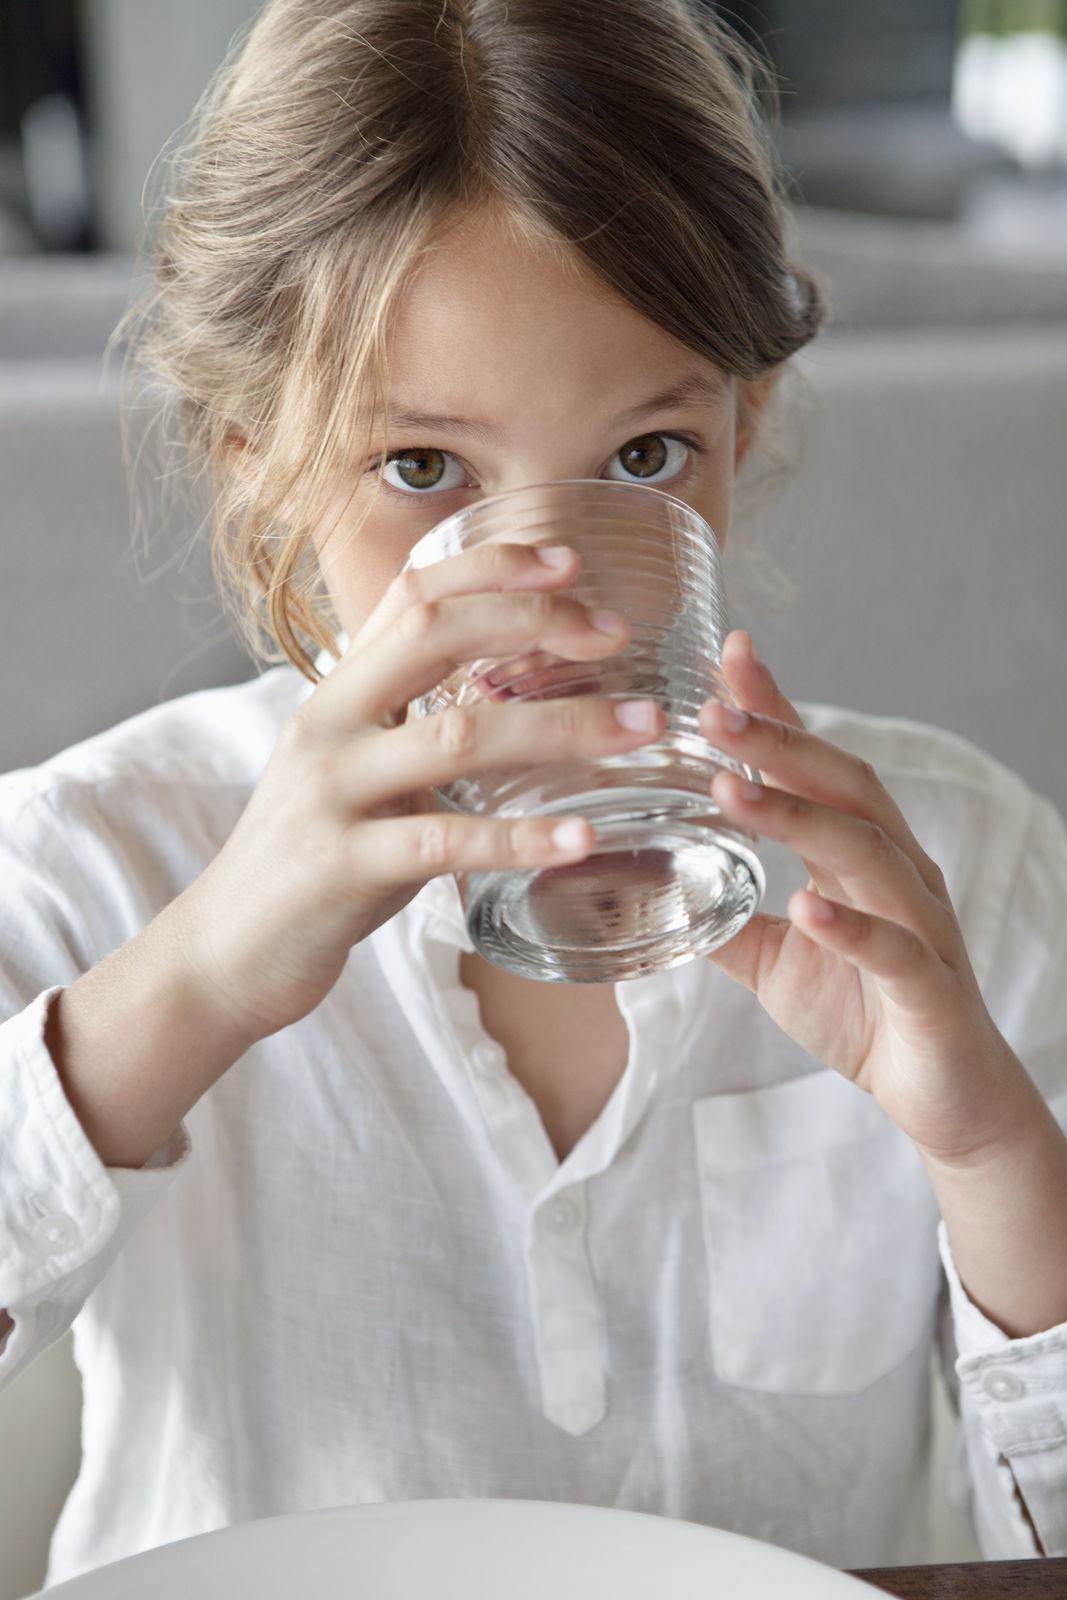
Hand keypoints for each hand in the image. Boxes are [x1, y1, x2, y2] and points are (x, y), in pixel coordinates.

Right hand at [174, 543, 664, 1040]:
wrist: (228, 950)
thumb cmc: (311, 857)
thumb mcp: (355, 768)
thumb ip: (413, 722)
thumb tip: (512, 684)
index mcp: (337, 694)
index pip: (410, 594)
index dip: (492, 567)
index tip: (572, 562)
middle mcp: (329, 726)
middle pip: (433, 633)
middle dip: (534, 620)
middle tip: (618, 633)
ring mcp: (331, 793)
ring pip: (456, 735)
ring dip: (561, 726)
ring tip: (641, 726)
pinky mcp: (340, 865)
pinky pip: (443, 842)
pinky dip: (520, 837)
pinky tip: (581, 837)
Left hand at [697, 629, 1031, 1164]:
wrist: (944, 1101)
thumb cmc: (866, 1015)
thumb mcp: (773, 961)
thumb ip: (722, 918)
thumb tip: (649, 886)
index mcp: (860, 856)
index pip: (816, 766)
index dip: (777, 709)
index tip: (728, 654)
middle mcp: (897, 872)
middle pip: (843, 787)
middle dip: (779, 742)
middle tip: (711, 708)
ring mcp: (920, 926)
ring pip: (865, 852)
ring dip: (797, 816)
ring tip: (730, 787)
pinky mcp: (932, 990)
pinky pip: (895, 950)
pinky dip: (851, 926)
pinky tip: (806, 906)